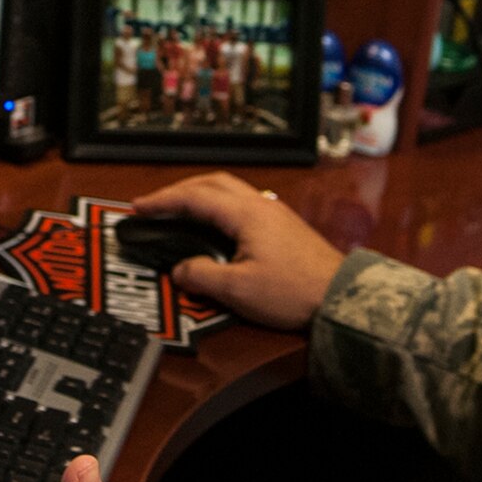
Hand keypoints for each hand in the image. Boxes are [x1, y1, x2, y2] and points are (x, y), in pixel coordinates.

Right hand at [133, 171, 343, 328]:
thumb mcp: (238, 290)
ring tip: (180, 210)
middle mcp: (260, 205)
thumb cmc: (295, 292)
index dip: (163, 201)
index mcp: (245, 214)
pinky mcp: (284, 226)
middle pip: (212, 184)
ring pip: (229, 190)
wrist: (341, 297)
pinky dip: (219, 205)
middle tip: (156, 204)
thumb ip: (201, 276)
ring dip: (200, 195)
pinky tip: (215, 224)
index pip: (194, 198)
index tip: (140, 206)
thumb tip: (180, 270)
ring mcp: (275, 213)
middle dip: (179, 190)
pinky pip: (243, 203)